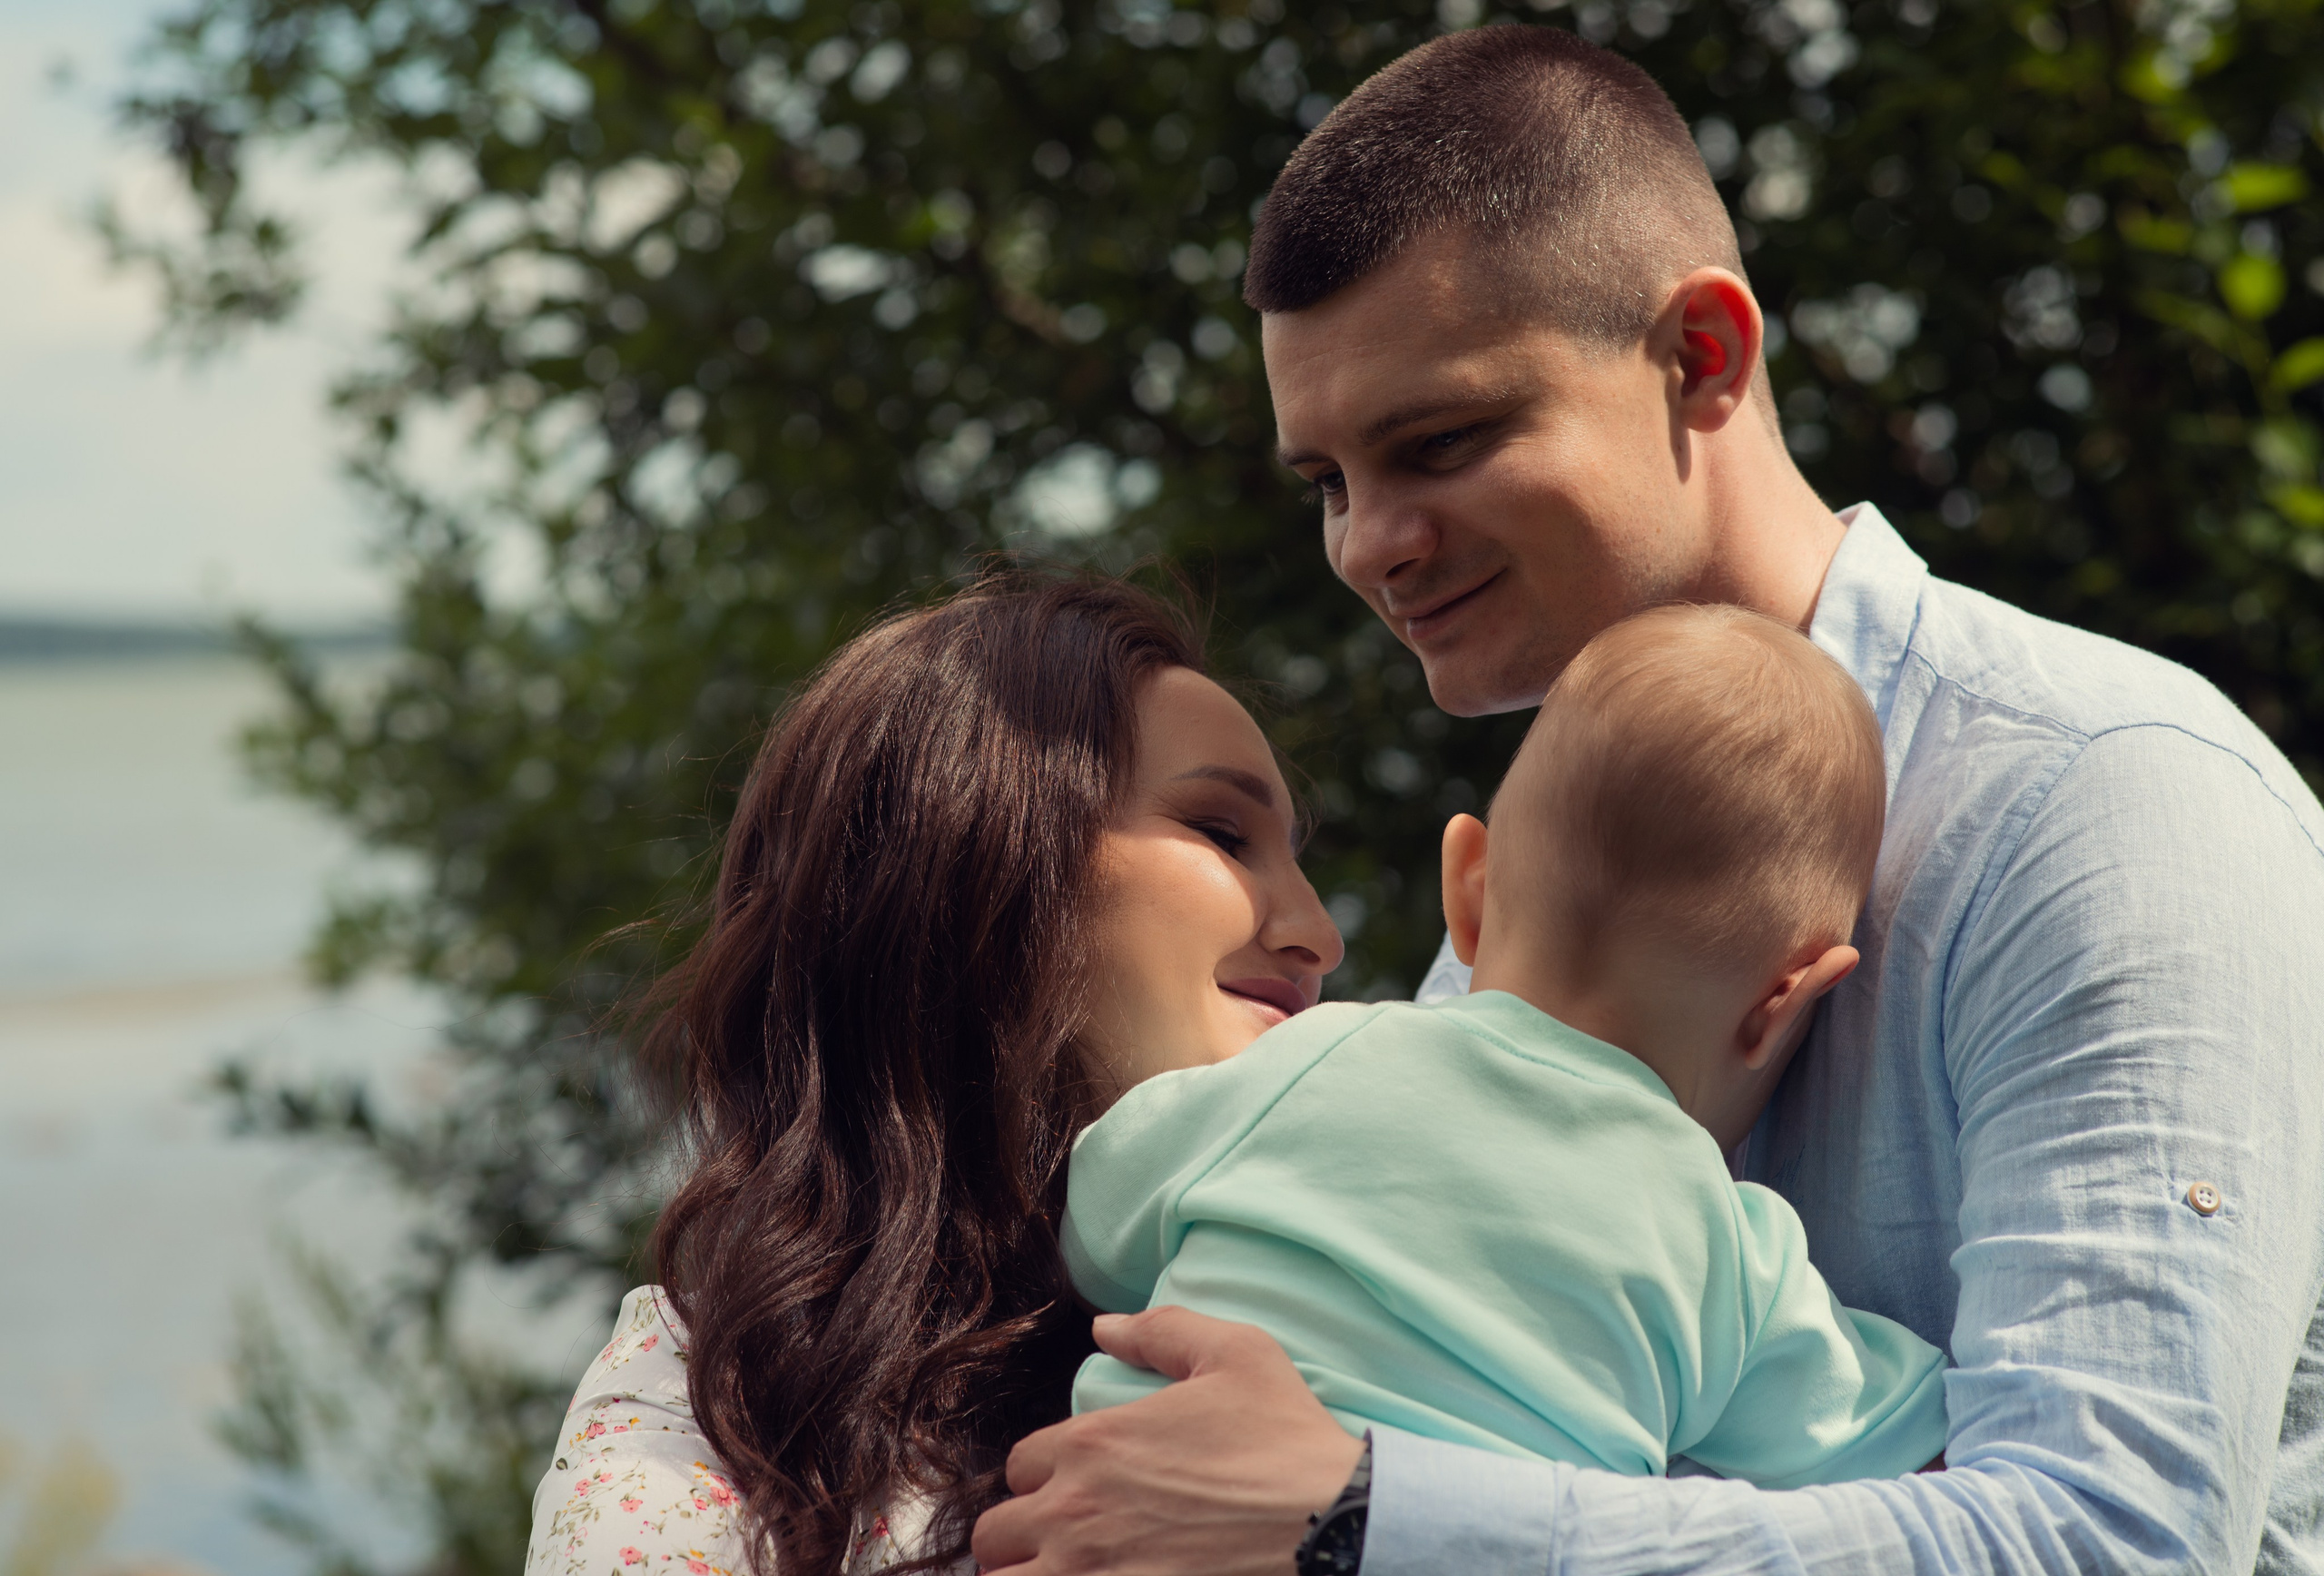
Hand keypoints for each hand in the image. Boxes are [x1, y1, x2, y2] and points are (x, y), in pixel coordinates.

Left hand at [971, 1307, 1365, 1575]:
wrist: (1334, 1524)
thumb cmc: (1286, 1441)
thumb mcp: (1236, 1354)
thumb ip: (1162, 1332)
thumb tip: (1105, 1327)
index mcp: (1092, 1446)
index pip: (1020, 1466)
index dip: (1043, 1476)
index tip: (1073, 1488)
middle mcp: (1074, 1514)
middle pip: (996, 1536)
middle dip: (1020, 1536)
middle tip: (1060, 1541)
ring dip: (1026, 1575)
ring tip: (1063, 1572)